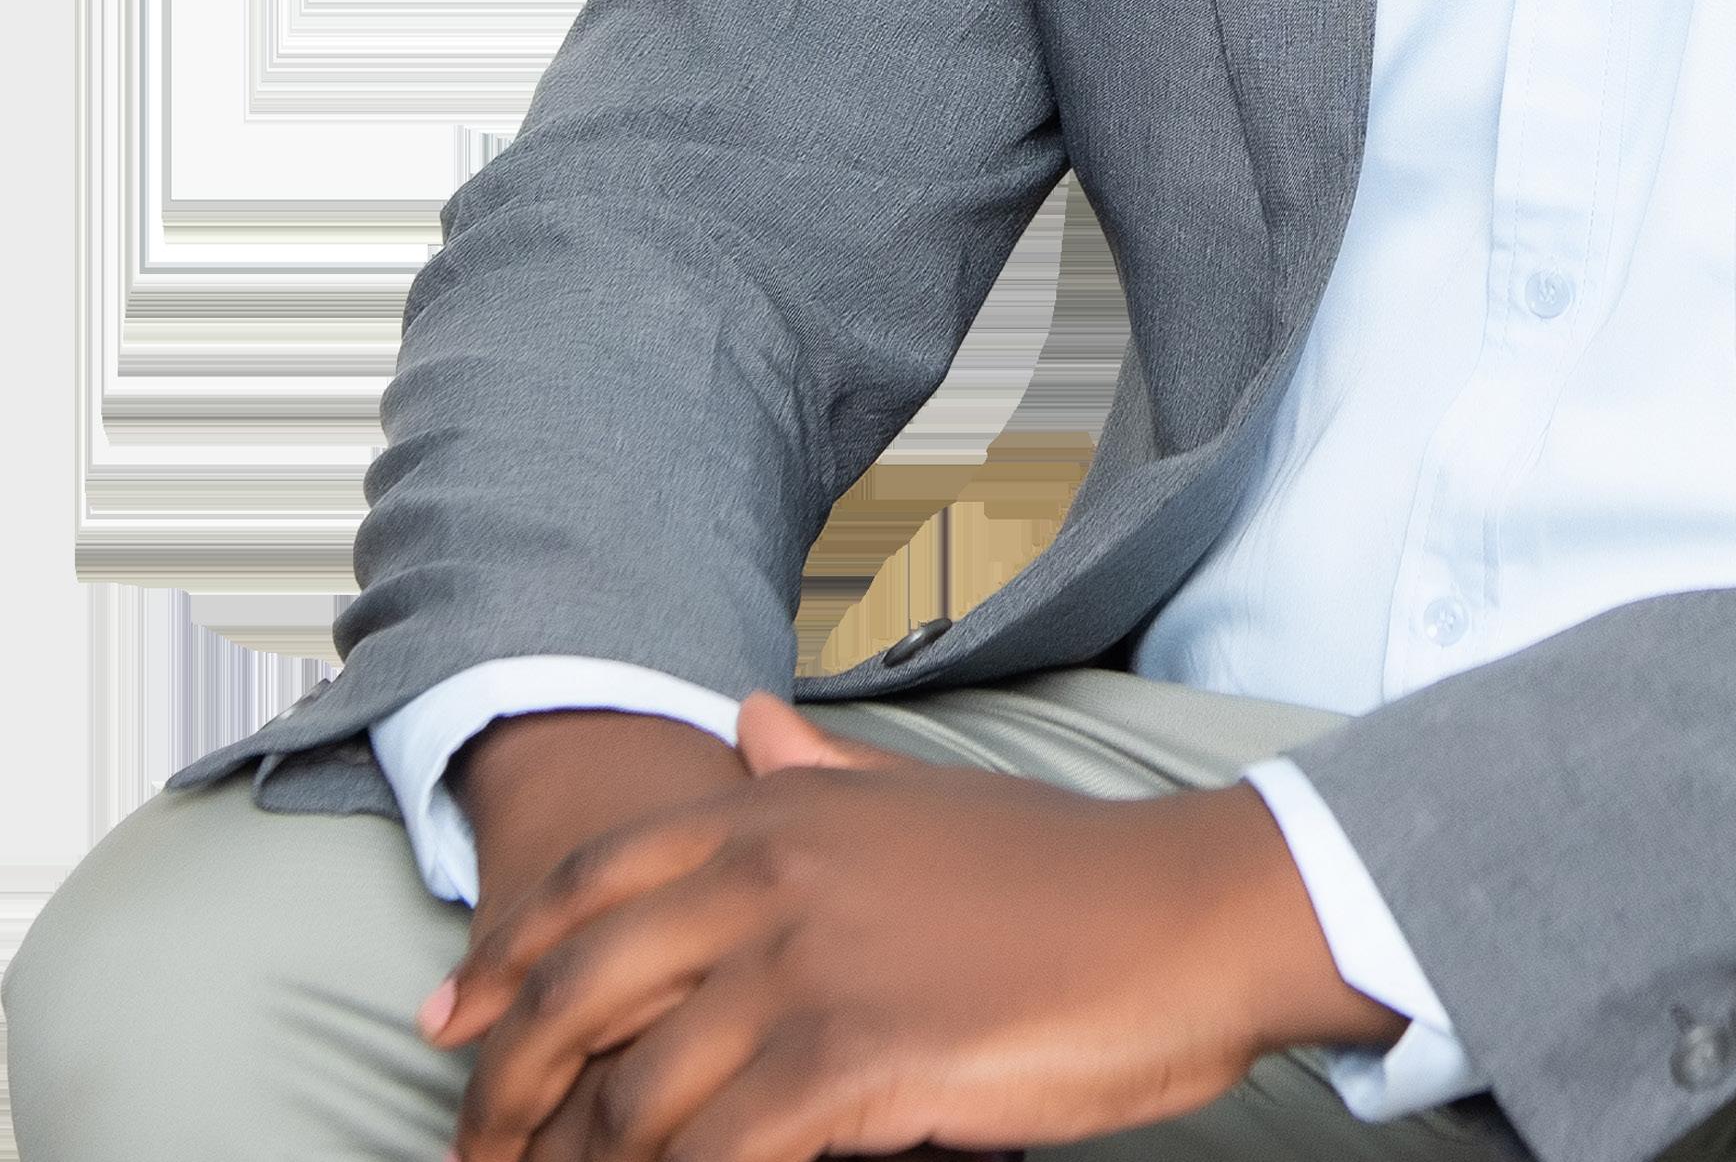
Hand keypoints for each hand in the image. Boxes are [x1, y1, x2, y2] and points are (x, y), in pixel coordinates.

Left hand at [422, 691, 1405, 1161]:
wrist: (1181, 914)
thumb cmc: (1059, 869)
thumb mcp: (922, 798)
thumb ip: (820, 771)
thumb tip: (745, 723)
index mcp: (778, 809)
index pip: (593, 883)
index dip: (505, 958)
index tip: (448, 1020)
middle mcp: (770, 874)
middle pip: (581, 991)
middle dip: (502, 1085)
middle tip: (468, 1153)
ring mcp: (806, 970)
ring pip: (632, 1096)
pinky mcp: (855, 1066)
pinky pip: (717, 1158)